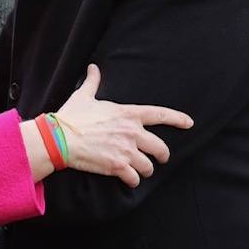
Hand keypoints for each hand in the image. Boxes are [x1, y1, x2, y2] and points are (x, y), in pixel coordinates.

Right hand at [52, 64, 193, 187]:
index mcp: (128, 114)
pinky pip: (134, 178)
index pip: (160, 115)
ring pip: (148, 166)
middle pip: (160, 147)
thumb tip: (93, 67)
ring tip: (140, 171)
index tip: (189, 123)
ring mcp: (126, 151)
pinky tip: (129, 180)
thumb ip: (93, 81)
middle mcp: (132, 133)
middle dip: (162, 155)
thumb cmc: (71, 116)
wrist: (59, 139)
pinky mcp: (117, 167)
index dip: (178, 119)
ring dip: (145, 169)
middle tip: (160, 159)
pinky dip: (133, 181)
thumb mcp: (84, 96)